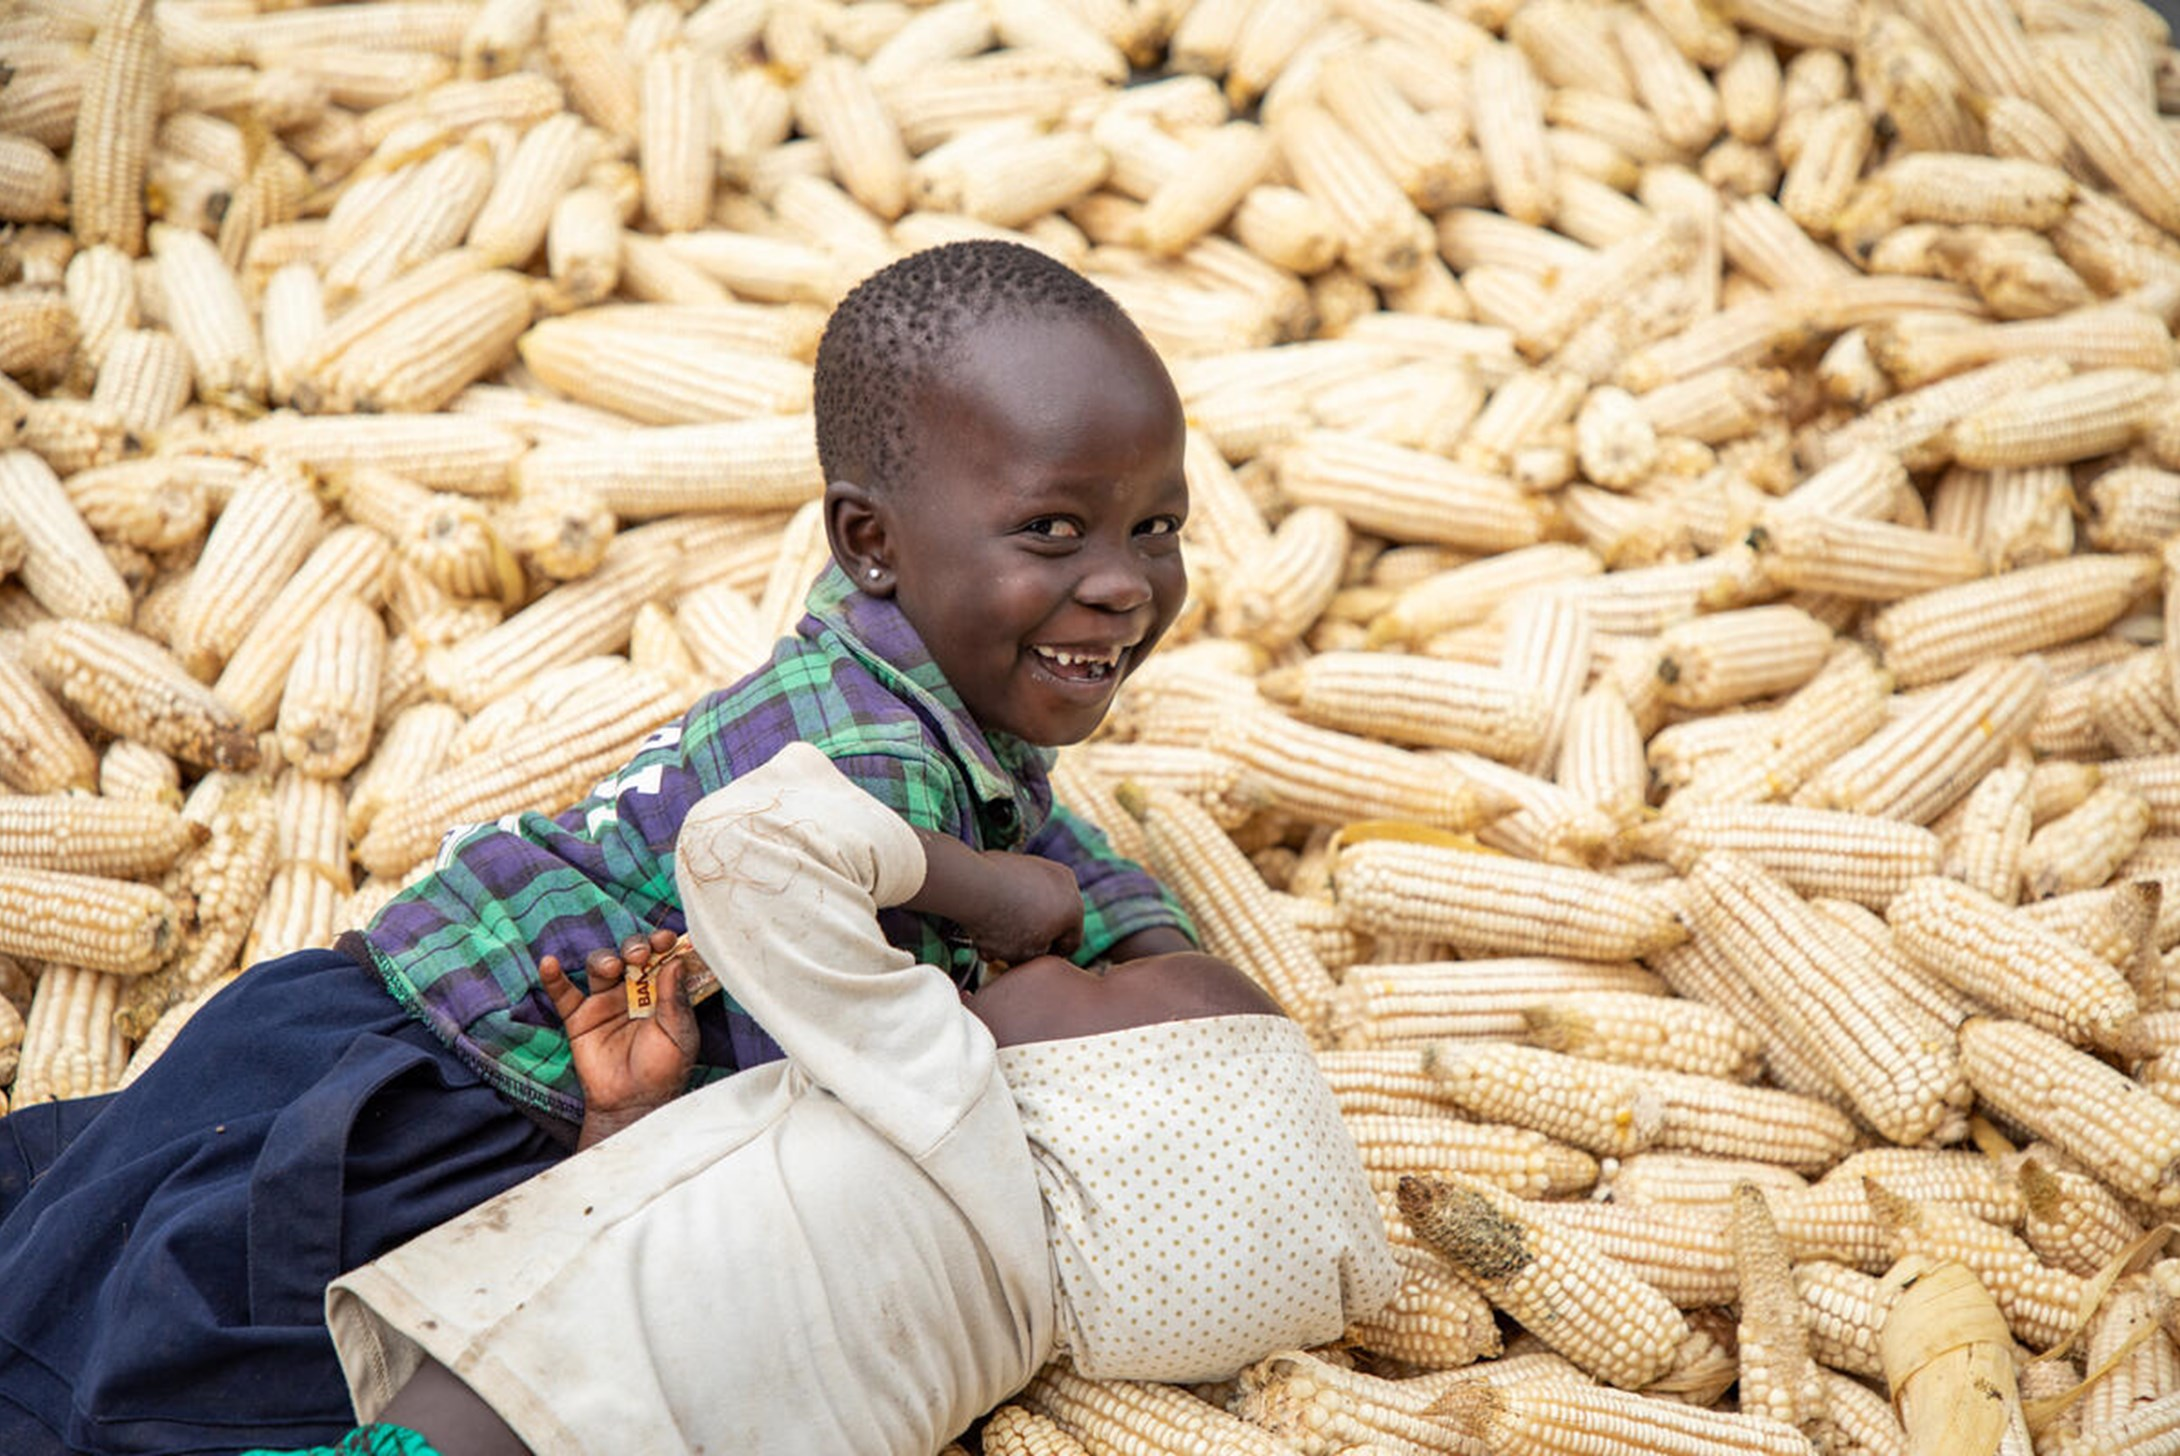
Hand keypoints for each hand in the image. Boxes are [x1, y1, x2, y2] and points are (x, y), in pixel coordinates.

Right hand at [540, 928, 699, 1147]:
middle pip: (630, 954)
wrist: (633, 1102)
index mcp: (662, 990)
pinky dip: (553, 977)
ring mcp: (605, 1001)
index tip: (666, 939)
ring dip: (603, 960)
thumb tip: (675, 962)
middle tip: (639, 954)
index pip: (662, 957)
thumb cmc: (663, 1069)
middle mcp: (634, 990)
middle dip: (634, 946)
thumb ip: (676, 999)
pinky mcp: (580, 1018)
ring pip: (599, 966)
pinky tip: (549, 963)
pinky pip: (563, 993)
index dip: (663, 944)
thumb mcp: (679, 1034)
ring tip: (611, 968)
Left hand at [961, 851, 1084, 965]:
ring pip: (1033, 902)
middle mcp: (1066, 883)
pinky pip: (1017, 887)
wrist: (975, 887)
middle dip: (1028, 938)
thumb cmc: (1004, 926)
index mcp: (1075, 909)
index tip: (1026, 965)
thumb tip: (1032, 950)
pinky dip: (1006, 900)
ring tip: (988, 939)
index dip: (1048, 959)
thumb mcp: (1025, 956)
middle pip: (1050, 919)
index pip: (1069, 943)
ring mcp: (1042, 865)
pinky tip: (985, 916)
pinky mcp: (1018, 858)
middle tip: (1004, 953)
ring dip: (1015, 920)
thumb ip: (1037, 956)